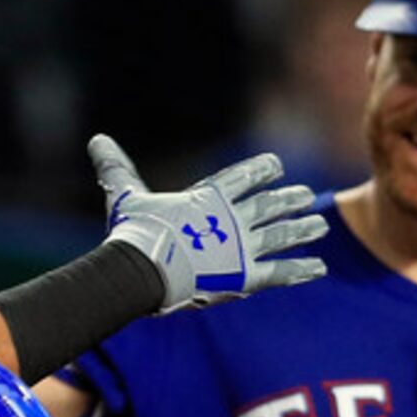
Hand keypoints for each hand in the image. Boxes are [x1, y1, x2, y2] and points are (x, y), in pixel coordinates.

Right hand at [91, 135, 327, 309]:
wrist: (142, 269)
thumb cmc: (133, 233)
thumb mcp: (124, 195)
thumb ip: (117, 168)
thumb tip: (96, 139)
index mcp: (208, 197)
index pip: (243, 177)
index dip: (261, 170)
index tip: (276, 166)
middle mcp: (231, 218)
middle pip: (269, 205)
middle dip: (289, 200)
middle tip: (307, 197)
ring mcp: (242, 247)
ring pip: (281, 234)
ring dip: (302, 229)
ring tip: (321, 226)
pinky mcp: (246, 276)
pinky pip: (281, 272)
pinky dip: (301, 269)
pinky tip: (320, 267)